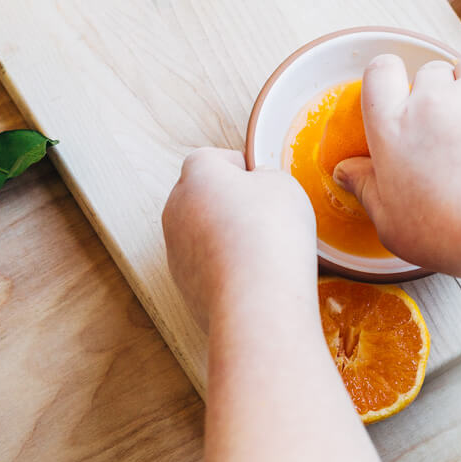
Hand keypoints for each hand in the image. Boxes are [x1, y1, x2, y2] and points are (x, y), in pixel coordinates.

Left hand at [162, 148, 317, 329]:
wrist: (256, 303)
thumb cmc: (270, 236)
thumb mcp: (284, 185)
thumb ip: (266, 177)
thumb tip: (258, 187)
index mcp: (197, 174)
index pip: (213, 158)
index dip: (240, 168)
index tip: (261, 183)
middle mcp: (176, 208)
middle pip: (202, 196)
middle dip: (230, 203)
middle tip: (264, 217)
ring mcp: (175, 249)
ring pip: (202, 232)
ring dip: (225, 236)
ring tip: (262, 250)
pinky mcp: (183, 284)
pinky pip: (206, 265)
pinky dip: (225, 267)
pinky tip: (252, 276)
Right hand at [332, 53, 460, 280]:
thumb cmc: (454, 231)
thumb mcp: (393, 223)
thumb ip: (366, 189)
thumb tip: (347, 172)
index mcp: (392, 128)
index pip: (379, 72)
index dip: (386, 78)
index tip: (393, 95)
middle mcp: (430, 102)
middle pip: (426, 71)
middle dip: (431, 92)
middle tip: (438, 130)